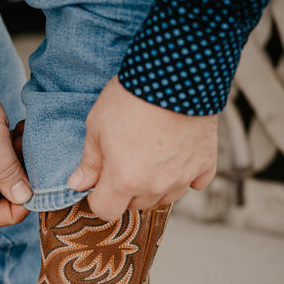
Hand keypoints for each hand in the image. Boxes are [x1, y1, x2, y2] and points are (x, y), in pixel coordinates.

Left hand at [67, 76, 217, 220]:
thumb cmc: (131, 97)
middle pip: (135, 205)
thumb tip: (77, 184)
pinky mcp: (205, 163)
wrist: (176, 72)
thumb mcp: (97, 126)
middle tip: (125, 160)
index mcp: (124, 180)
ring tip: (151, 157)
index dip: (98, 198)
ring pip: (164, 197)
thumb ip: (89, 162)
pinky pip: (196, 183)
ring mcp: (182, 177)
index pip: (106, 211)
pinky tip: (178, 157)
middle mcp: (155, 186)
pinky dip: (186, 175)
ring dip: (155, 186)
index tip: (99, 183)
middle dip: (125, 190)